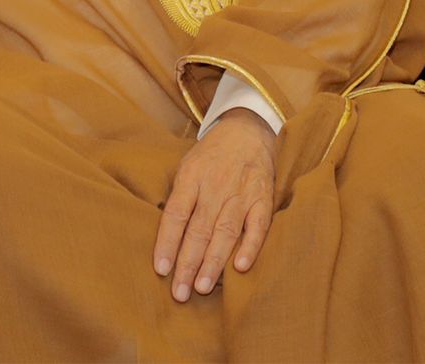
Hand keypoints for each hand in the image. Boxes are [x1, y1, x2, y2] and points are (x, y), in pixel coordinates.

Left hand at [153, 107, 277, 301]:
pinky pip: (258, 226)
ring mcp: (241, 193)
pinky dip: (250, 246)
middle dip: (188, 263)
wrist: (247, 131)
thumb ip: (179, 198)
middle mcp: (216, 186)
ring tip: (201, 286)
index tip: (161, 270)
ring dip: (213, 262)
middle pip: (199, 229)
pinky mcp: (263, 198)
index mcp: (191, 177)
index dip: (167, 243)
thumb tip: (165, 239)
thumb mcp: (187, 167)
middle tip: (180, 292)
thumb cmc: (211, 157)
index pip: (176, 214)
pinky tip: (240, 267)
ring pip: (225, 232)